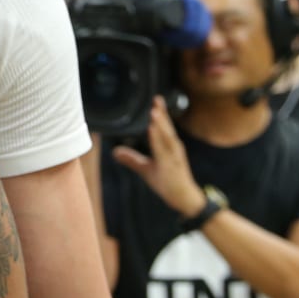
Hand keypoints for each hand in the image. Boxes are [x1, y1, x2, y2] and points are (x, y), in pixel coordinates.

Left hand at [111, 96, 204, 216]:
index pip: (164, 127)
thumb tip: (115, 152)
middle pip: (167, 128)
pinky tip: (152, 131)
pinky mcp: (171, 166)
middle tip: (156, 99)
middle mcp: (173, 149)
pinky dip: (158, 140)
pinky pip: (163, 151)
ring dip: (160, 124)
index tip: (156, 100)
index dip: (160, 113)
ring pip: (167, 138)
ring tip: (154, 112)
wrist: (183, 198)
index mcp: (169, 147)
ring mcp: (173, 157)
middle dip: (161, 113)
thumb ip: (132, 159)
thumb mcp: (146, 169)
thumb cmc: (167, 182)